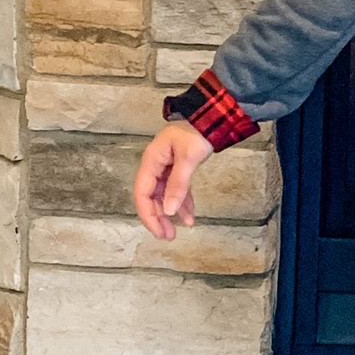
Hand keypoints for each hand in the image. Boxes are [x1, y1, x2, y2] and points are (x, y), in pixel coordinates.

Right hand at [134, 123, 213, 241]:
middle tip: (167, 236)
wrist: (212, 118)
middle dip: (158, 218)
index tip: (158, 230)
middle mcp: (155, 165)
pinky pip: (176, 190)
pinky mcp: (177, 169)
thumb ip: (179, 185)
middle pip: (151, 197)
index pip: (142, 193)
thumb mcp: (188, 159)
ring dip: (170, 213)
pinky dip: (182, 203)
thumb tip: (169, 211)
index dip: (148, 214)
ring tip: (179, 231)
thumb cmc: (197, 132)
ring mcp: (166, 167)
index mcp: (152, 161)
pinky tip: (189, 216)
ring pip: (164, 196)